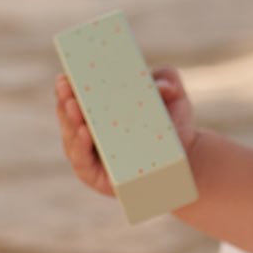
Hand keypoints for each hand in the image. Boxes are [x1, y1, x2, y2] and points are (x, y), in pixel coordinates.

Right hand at [54, 67, 196, 196]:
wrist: (186, 158)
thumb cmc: (173, 123)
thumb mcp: (174, 96)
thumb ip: (169, 79)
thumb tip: (163, 85)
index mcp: (99, 111)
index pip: (75, 97)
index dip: (67, 87)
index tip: (66, 75)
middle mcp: (90, 132)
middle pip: (69, 116)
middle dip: (65, 100)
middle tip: (66, 87)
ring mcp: (91, 155)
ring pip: (72, 137)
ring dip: (70, 121)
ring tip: (74, 106)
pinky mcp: (96, 177)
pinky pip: (83, 162)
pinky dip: (80, 146)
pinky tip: (84, 132)